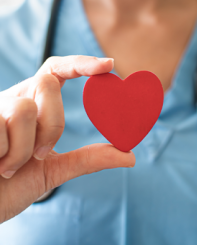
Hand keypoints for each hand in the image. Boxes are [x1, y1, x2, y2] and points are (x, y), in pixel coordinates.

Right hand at [0, 56, 134, 222]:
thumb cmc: (13, 186)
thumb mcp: (55, 170)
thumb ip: (89, 159)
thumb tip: (130, 157)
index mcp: (34, 106)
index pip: (56, 70)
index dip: (81, 63)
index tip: (109, 65)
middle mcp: (13, 99)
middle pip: (47, 83)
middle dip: (53, 124)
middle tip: (40, 154)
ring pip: (24, 108)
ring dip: (24, 149)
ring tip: (10, 167)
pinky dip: (5, 155)